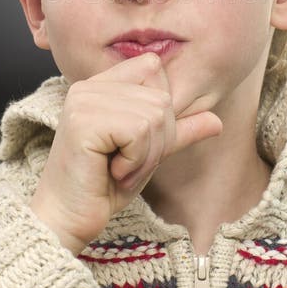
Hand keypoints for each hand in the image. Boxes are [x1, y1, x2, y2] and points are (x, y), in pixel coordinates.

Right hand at [28, 51, 221, 254]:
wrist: (68, 220)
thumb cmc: (104, 187)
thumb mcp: (150, 153)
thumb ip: (179, 132)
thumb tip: (218, 121)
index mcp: (102, 85)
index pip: (154, 67)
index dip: (162, 109)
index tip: (136, 142)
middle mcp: (90, 86)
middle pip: (161, 98)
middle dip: (157, 141)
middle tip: (127, 164)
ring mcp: (84, 102)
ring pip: (155, 116)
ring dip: (147, 155)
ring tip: (120, 170)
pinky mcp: (83, 122)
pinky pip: (140, 132)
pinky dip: (136, 161)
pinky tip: (112, 172)